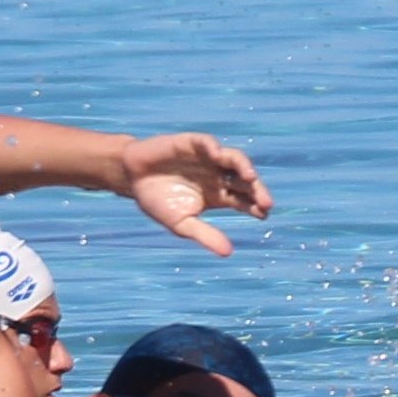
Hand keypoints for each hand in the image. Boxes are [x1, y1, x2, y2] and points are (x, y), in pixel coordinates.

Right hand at [119, 133, 271, 256]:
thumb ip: (205, 235)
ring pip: (234, 160)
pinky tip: (217, 155)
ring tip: (250, 178)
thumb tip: (228, 253)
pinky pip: (208, 143)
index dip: (255, 206)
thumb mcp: (182, 223)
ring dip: (244, 167)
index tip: (264, 214)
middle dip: (257, 190)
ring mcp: (208, 158)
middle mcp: (218, 175)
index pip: (244, 200)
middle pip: (245, 181)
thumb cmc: (157, 202)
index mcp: (218, 195)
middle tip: (265, 202)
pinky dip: (213, 147)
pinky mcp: (193, 144)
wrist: (132, 180)